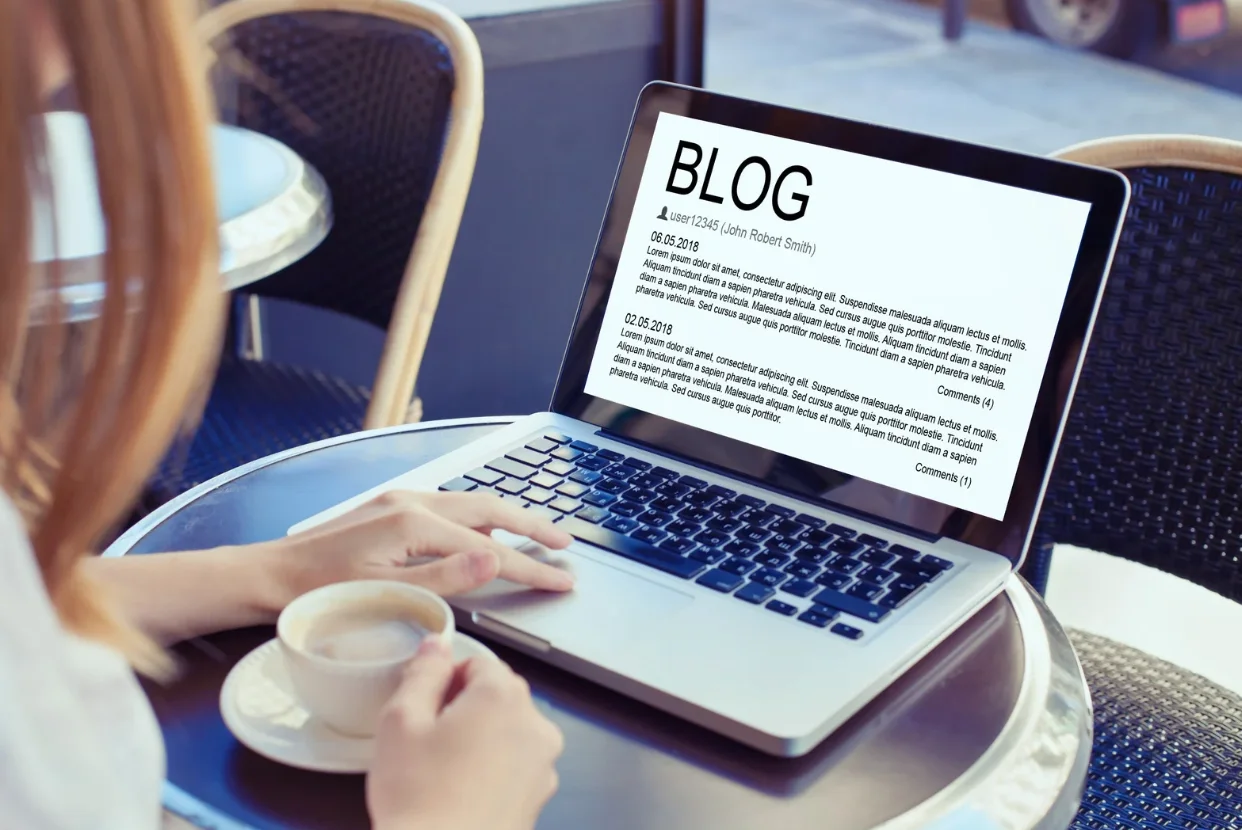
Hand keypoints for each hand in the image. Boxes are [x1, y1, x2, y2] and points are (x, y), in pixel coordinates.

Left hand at [257, 490, 574, 609]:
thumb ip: (446, 577)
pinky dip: (478, 519)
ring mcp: (400, 501)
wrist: (268, 575)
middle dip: (531, 525)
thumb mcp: (387, 593)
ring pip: (471, 504)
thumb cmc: (319, 592)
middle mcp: (411, 502)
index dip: (530, 566)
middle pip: (489, 508)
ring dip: (507, 518)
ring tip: (537, 535)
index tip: (562, 578)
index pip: (490, 548)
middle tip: (565, 544)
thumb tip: (496, 556)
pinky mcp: (391, 508)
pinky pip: (449, 508)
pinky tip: (484, 533)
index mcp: (414, 523)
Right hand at [367, 637, 563, 829]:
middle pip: (497, 696)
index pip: (478, 662)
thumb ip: (423, 672)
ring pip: (507, 732)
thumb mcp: (401, 720)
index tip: (423, 711)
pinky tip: (461, 794)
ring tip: (442, 772)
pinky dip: (493, 771)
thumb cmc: (417, 795)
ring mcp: (543, 764)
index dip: (445, 681)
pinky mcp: (540, 798)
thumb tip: (437, 645)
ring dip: (481, 740)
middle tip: (427, 742)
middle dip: (464, 709)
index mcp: (504, 696)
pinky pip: (515, 766)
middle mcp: (535, 724)